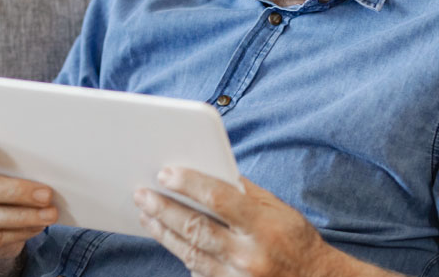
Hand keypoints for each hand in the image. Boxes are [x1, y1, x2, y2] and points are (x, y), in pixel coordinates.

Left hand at [133, 168, 340, 276]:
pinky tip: (169, 238)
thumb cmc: (296, 240)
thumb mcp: (278, 209)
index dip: (189, 184)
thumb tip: (210, 171)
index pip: (218, 198)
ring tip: (146, 214)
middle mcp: (248, 254)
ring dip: (163, 231)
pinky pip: (197, 271)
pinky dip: (182, 253)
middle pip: (195, 227)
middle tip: (142, 194)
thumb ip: (244, 192)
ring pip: (188, 251)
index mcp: (263, 225)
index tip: (165, 173)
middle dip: (163, 208)